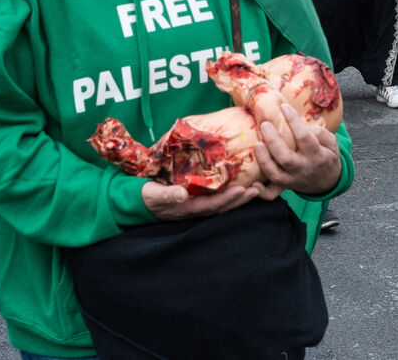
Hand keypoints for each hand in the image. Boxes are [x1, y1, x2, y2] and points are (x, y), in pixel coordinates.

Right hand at [142, 179, 261, 219]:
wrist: (139, 202)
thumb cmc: (147, 197)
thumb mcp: (155, 194)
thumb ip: (168, 194)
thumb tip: (182, 194)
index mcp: (189, 208)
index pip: (213, 204)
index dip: (228, 198)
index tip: (243, 190)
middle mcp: (196, 209)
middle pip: (223, 206)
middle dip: (240, 200)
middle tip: (258, 190)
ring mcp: (197, 206)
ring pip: (222, 204)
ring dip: (239, 199)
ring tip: (255, 189)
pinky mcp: (196, 201)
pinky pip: (217, 199)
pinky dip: (230, 195)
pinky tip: (240, 187)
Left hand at [254, 104, 342, 196]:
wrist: (327, 182)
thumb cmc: (326, 155)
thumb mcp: (331, 143)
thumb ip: (320, 133)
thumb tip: (302, 126)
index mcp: (317, 155)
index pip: (304, 138)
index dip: (293, 121)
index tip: (284, 107)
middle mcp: (304, 168)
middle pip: (286, 158)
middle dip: (273, 141)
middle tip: (264, 124)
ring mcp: (293, 180)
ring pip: (275, 174)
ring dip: (264, 160)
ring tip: (257, 143)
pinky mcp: (284, 186)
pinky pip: (272, 193)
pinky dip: (261, 191)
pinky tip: (253, 182)